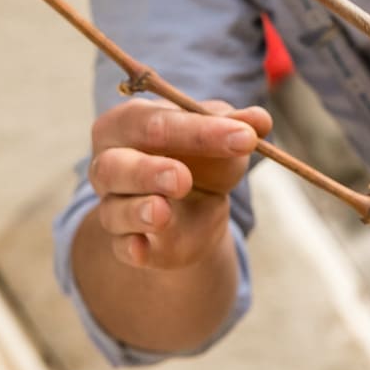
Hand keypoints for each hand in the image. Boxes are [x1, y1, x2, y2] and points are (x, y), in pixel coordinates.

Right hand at [87, 97, 269, 270]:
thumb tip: (259, 120)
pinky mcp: (127, 243)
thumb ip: (237, 125)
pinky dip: (131, 248)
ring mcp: (114, 206)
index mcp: (129, 123)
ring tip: (162, 212)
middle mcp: (110, 163)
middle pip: (115, 165)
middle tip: (182, 178)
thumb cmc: (200, 156)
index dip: (200, 130)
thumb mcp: (222, 135)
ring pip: (114, 210)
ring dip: (138, 211)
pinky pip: (122, 247)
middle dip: (147, 171)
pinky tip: (143, 249)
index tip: (244, 138)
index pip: (156, 122)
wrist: (197, 203)